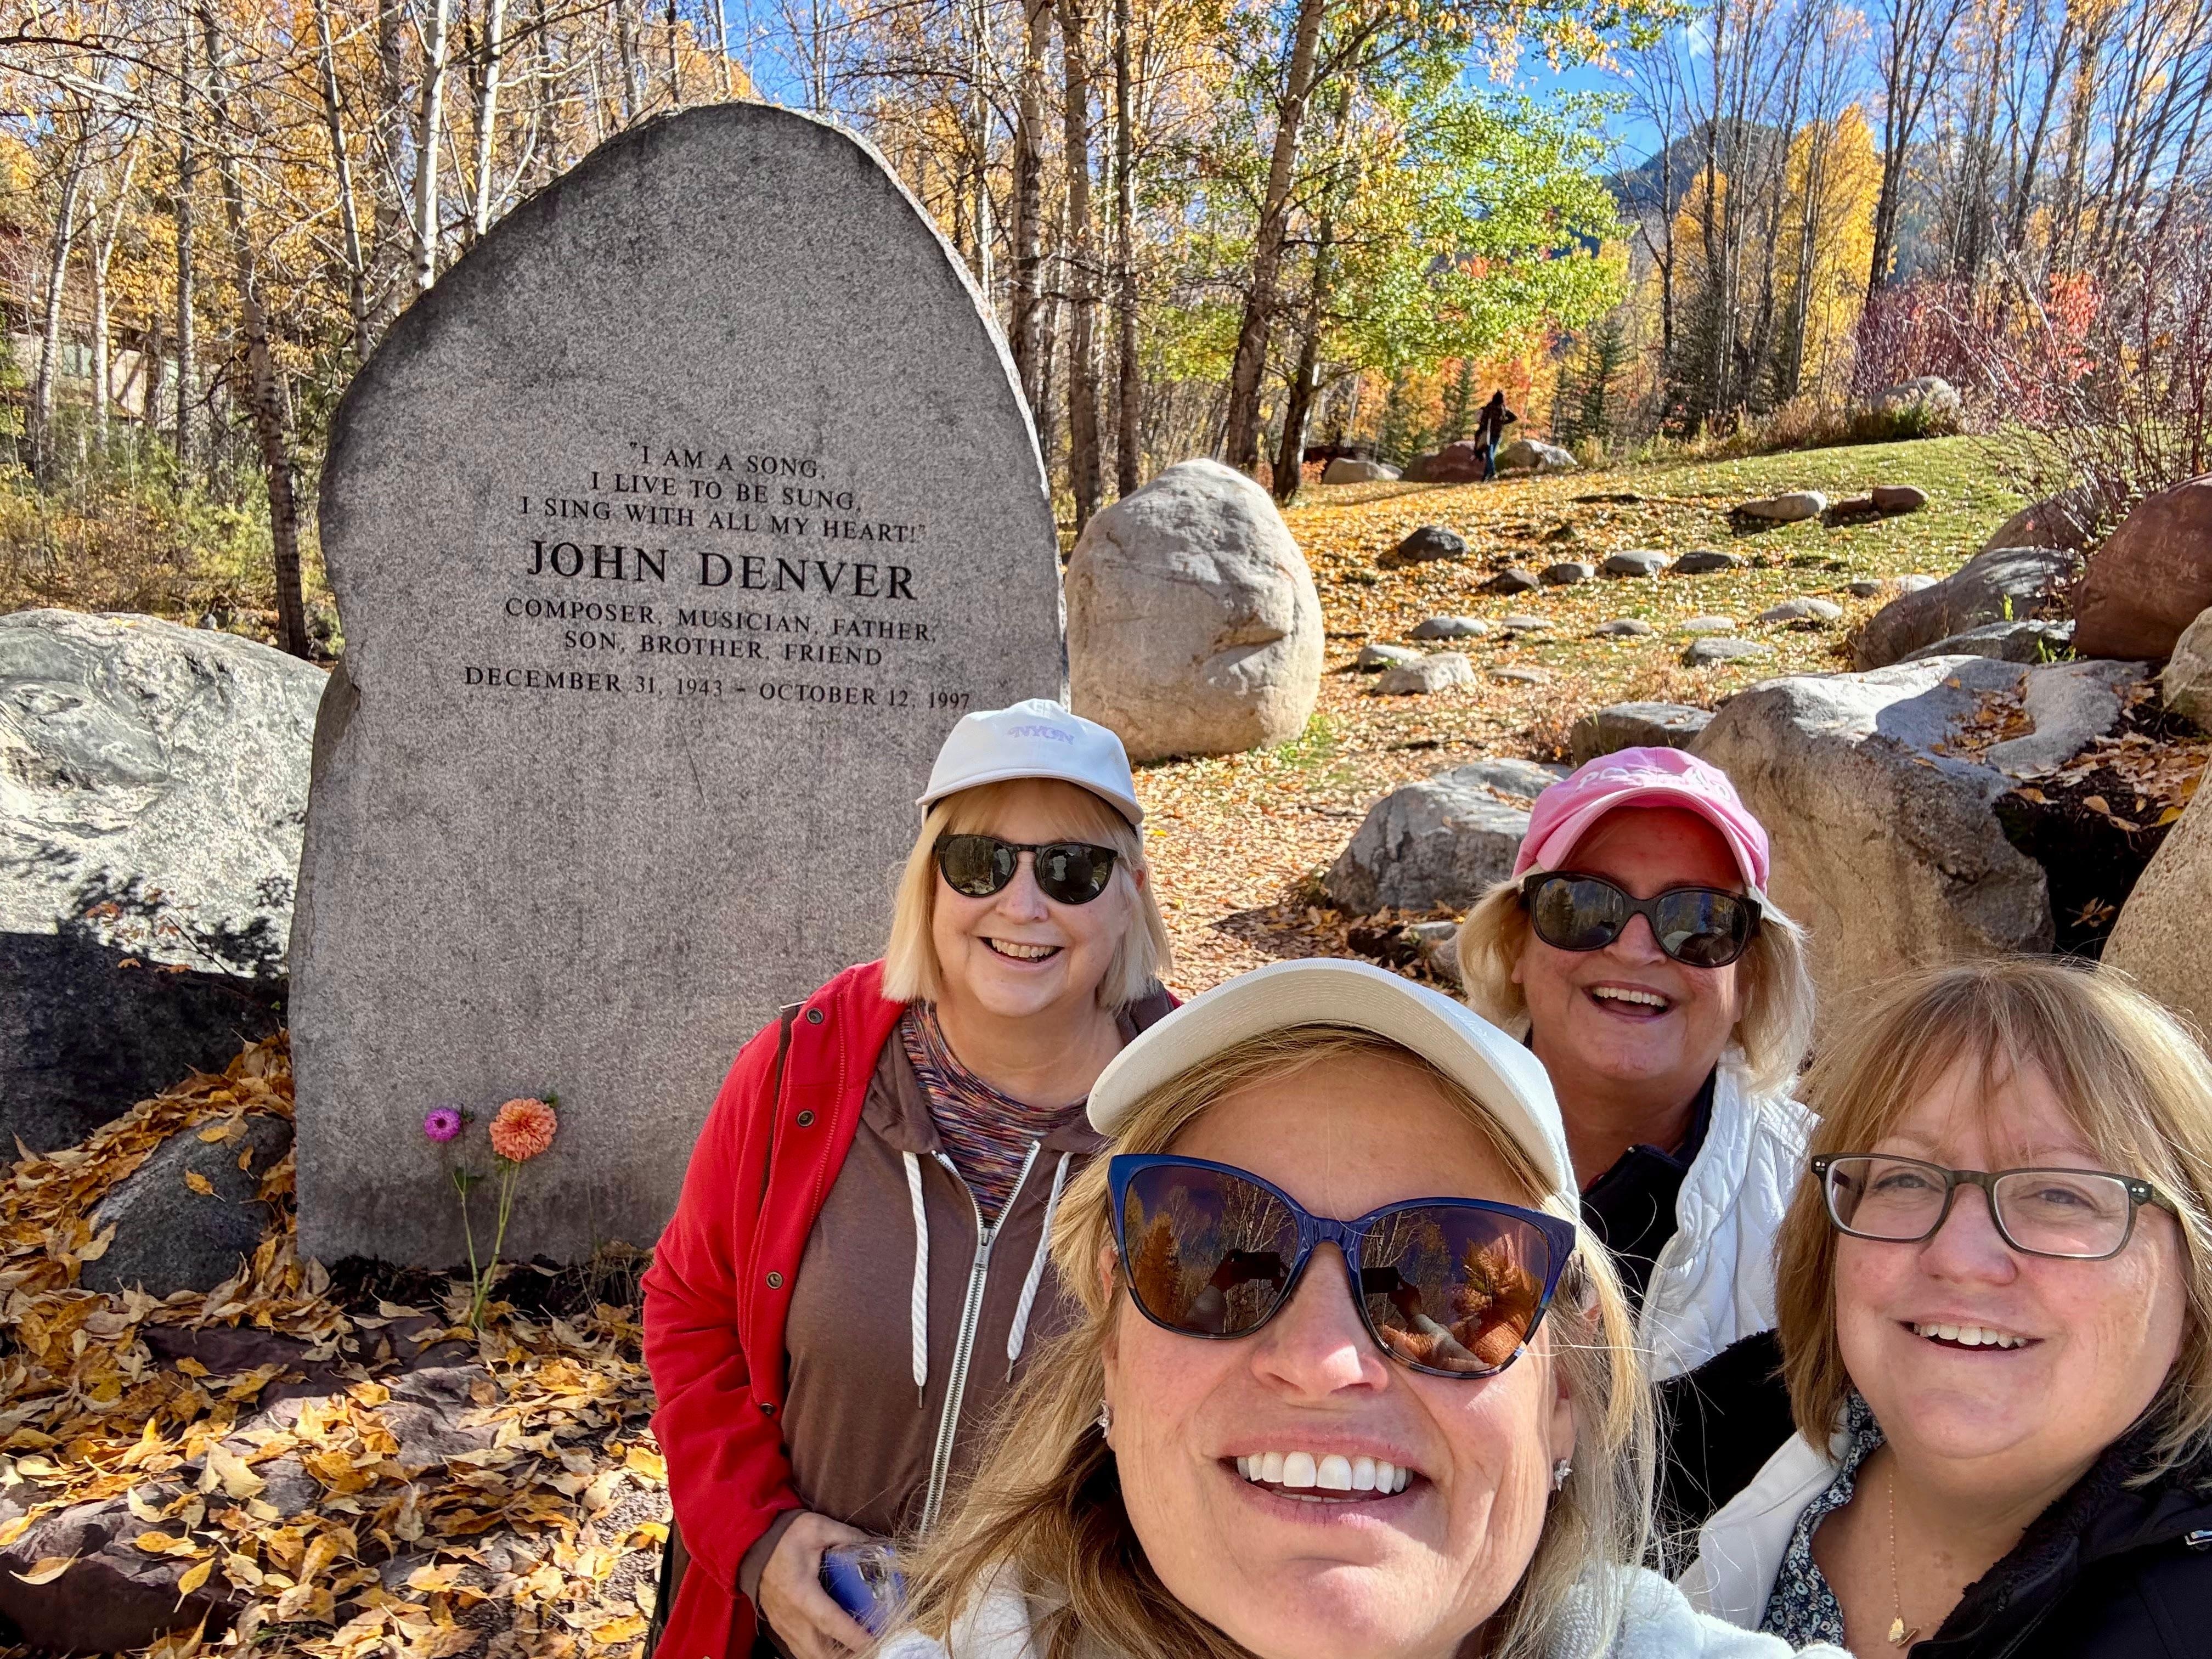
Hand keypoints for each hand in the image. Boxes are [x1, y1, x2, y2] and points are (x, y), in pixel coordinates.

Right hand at [758, 1511, 874, 1658]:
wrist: (750, 1543)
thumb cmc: (784, 1536)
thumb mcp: (819, 1528)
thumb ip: (848, 1537)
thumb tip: (876, 1545)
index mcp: (801, 1592)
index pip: (830, 1621)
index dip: (853, 1635)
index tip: (873, 1640)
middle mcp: (790, 1615)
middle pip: (819, 1651)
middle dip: (845, 1654)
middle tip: (869, 1646)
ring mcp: (783, 1624)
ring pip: (808, 1654)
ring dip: (831, 1655)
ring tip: (854, 1648)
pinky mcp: (779, 1625)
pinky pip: (799, 1649)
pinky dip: (816, 1652)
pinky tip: (833, 1646)